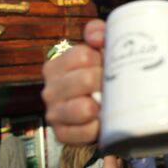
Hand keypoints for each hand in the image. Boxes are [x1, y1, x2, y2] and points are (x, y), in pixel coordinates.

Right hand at [42, 19, 104, 143]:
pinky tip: (102, 122)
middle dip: (106, 81)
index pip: (82, 55)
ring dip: (101, 105)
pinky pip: (83, 132)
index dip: (103, 59)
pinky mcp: (63, 134)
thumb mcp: (101, 48)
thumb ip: (99, 32)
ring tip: (109, 102)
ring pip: (81, 108)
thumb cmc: (102, 75)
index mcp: (57, 65)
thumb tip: (96, 38)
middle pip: (85, 79)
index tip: (110, 64)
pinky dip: (97, 128)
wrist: (106, 109)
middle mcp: (51, 89)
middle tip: (116, 84)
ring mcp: (55, 113)